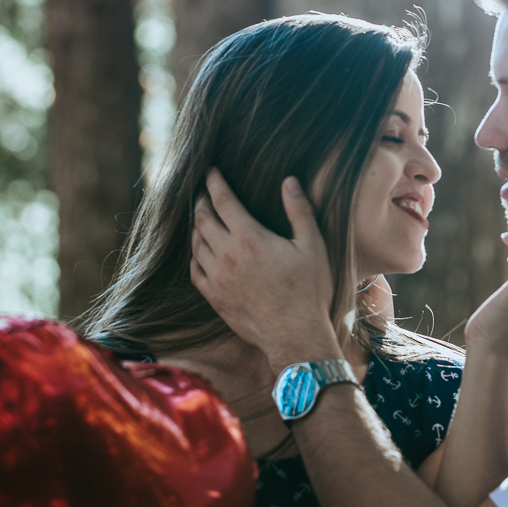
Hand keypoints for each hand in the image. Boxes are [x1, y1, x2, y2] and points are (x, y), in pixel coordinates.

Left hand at [191, 169, 340, 373]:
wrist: (295, 335)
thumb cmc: (309, 291)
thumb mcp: (313, 246)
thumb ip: (299, 211)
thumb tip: (289, 181)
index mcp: (250, 238)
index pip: (223, 201)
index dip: (214, 182)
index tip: (210, 170)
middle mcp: (227, 255)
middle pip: (202, 219)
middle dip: (200, 200)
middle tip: (202, 191)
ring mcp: (217, 278)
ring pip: (195, 243)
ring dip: (195, 226)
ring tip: (200, 217)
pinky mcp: (214, 298)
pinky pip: (194, 270)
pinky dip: (194, 255)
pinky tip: (200, 251)